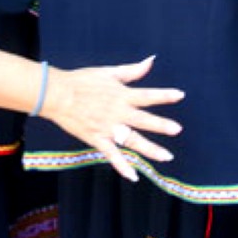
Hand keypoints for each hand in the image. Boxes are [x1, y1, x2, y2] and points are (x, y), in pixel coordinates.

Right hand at [42, 55, 183, 181]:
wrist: (57, 94)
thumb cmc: (82, 80)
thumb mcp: (109, 72)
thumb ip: (132, 71)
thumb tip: (151, 61)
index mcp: (121, 94)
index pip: (147, 95)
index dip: (164, 95)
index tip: (180, 95)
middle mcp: (117, 112)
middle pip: (143, 120)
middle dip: (161, 125)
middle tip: (177, 129)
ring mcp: (107, 127)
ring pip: (132, 140)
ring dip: (150, 149)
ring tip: (166, 156)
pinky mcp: (96, 139)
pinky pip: (112, 155)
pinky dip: (122, 166)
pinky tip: (133, 176)